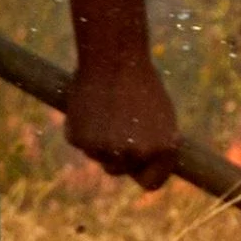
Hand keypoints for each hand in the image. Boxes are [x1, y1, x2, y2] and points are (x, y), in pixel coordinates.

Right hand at [51, 55, 196, 187]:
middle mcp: (135, 154)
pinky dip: (80, 127)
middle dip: (115, 154)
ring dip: (97, 140)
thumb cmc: (139, 81)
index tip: (135, 164)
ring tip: (103, 108)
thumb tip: (146, 167)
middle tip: (114, 123)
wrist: (113, 56)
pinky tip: (88, 105)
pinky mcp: (80, 140)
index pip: (151, 184)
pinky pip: (79, 141)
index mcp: (162, 149)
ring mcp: (106, 149)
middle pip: (118, 170)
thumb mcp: (160, 116)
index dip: (142, 172)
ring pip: (97, 156)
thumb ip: (155, 145)